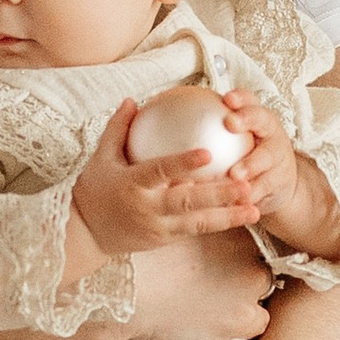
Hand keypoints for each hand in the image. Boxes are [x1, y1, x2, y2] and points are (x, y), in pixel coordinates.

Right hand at [70, 102, 266, 266]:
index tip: (208, 153)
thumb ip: (118, 128)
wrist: (85, 235)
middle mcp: (147, 208)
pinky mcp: (164, 240)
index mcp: (131, 184)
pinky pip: (194, 231)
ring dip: (228, 217)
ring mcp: (157, 228)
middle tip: (247, 185)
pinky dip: (217, 224)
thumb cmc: (93, 191)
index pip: (160, 172)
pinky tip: (240, 217)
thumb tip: (133, 100)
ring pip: (197, 223)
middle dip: (219, 196)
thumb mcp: (100, 158)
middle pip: (187, 203)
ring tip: (254, 209)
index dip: (183, 163)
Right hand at [123, 231, 273, 339]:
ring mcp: (248, 286)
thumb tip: (201, 223)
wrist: (130, 291)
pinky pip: (260, 321)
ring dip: (245, 293)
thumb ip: (195, 223)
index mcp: (229, 225)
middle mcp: (247, 252)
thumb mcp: (173, 230)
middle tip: (211, 277)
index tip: (217, 258)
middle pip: (258, 258)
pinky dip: (245, 321)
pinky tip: (220, 318)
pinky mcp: (242, 318)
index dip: (234, 247)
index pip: (249, 233)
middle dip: (240, 268)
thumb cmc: (142, 257)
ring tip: (214, 299)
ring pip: (262, 288)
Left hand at [216, 91, 339, 260]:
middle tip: (230, 122)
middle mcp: (270, 133)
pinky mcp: (280, 182)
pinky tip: (230, 201)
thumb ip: (206, 130)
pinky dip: (248, 194)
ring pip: (266, 158)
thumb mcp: (230, 140)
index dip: (240, 98)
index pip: (249, 101)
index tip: (226, 99)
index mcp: (257, 118)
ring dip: (250, 164)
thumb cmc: (243, 156)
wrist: (276, 183)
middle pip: (262, 120)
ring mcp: (278, 157)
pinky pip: (263, 188)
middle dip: (247, 118)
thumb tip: (162, 118)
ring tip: (234, 173)